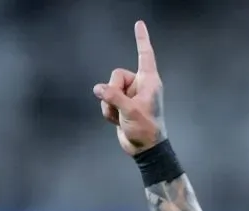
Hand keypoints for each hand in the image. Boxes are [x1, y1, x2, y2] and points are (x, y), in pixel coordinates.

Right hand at [93, 21, 165, 155]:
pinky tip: (118, 122)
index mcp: (149, 82)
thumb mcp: (130, 111)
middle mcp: (140, 85)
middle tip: (122, 108)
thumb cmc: (146, 128)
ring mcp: (130, 95)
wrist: (144, 149)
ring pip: (108, 90)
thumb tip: (98, 88)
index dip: (141, 39)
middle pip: (116, 75)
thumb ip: (113, 97)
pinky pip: (106, 101)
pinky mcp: (122, 105)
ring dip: (109, 106)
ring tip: (121, 118)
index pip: (145, 55)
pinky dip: (108, 113)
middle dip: (113, 92)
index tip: (139, 23)